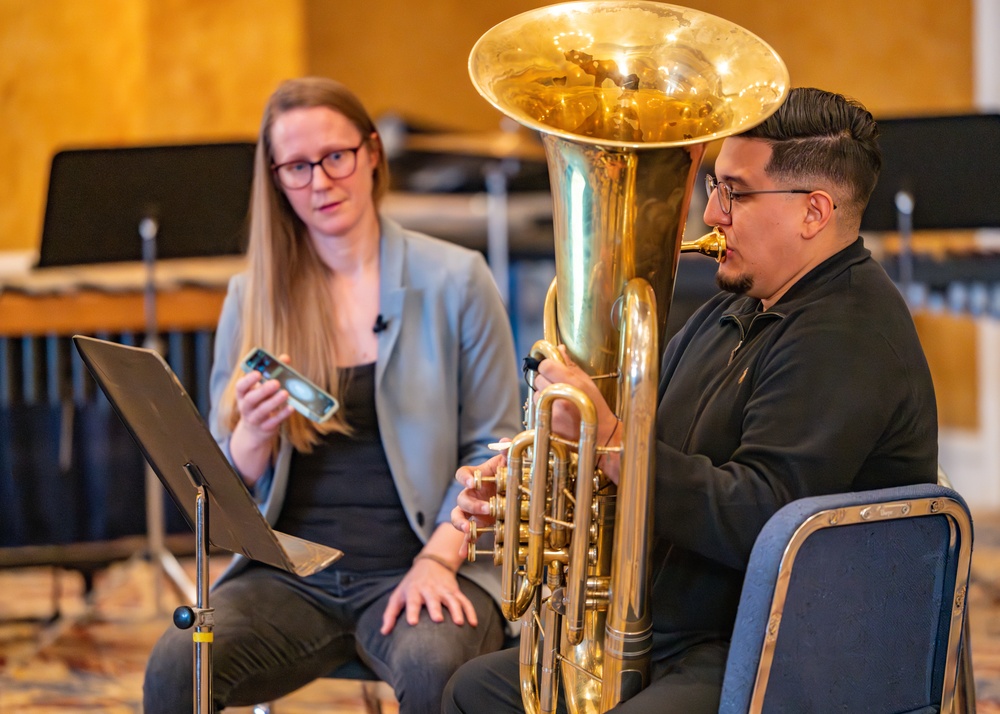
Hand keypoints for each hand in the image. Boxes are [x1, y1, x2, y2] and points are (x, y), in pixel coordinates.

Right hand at [229, 354, 294, 481]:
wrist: (255, 431)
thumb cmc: (260, 402)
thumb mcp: (262, 389)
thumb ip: (272, 373)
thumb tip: (285, 358)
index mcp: (243, 395)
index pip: (240, 387)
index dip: (248, 380)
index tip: (258, 373)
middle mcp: (246, 407)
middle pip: (251, 399)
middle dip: (263, 390)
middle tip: (276, 383)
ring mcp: (254, 419)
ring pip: (262, 411)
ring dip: (274, 402)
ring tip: (285, 393)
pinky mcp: (265, 428)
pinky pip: (273, 422)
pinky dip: (282, 414)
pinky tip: (291, 407)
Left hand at [380, 555, 477, 634]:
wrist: (432, 563)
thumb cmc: (411, 584)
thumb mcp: (398, 595)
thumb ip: (390, 614)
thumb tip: (384, 632)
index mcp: (414, 591)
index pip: (412, 601)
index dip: (412, 611)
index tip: (413, 622)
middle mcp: (429, 589)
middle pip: (433, 599)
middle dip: (436, 609)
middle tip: (438, 620)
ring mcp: (444, 590)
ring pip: (451, 599)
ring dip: (456, 610)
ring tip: (459, 623)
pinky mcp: (455, 591)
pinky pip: (464, 601)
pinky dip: (470, 611)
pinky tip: (473, 623)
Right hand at [451, 452, 505, 558]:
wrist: (507, 493)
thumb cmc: (503, 476)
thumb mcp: (507, 465)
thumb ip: (506, 453)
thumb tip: (507, 442)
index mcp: (475, 479)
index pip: (463, 475)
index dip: (465, 478)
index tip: (471, 482)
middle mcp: (470, 494)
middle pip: (462, 498)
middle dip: (472, 504)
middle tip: (486, 509)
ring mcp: (471, 511)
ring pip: (458, 516)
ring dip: (460, 523)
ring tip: (468, 530)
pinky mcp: (476, 525)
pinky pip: (466, 536)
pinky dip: (464, 545)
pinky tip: (463, 554)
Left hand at [533, 345, 620, 482]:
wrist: (600, 435)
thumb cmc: (595, 406)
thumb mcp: (587, 382)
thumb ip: (571, 365)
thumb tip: (559, 348)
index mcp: (572, 383)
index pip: (545, 365)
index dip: (547, 365)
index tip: (551, 368)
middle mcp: (561, 396)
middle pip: (538, 378)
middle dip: (545, 379)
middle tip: (557, 386)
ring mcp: (552, 411)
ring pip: (535, 393)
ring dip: (543, 394)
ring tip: (558, 400)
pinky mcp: (546, 424)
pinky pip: (537, 408)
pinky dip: (543, 407)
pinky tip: (556, 411)